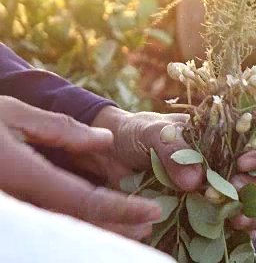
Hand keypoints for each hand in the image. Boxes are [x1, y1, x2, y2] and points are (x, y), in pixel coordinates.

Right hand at [0, 96, 161, 239]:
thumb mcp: (13, 114)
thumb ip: (61, 130)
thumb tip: (104, 141)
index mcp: (23, 176)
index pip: (84, 201)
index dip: (121, 210)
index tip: (151, 212)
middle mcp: (18, 202)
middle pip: (76, 225)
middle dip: (115, 229)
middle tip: (148, 227)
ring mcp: (13, 212)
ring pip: (60, 229)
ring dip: (97, 231)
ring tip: (131, 229)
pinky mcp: (10, 214)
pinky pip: (46, 222)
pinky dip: (74, 224)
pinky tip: (93, 220)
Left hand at [92, 109, 255, 233]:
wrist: (112, 160)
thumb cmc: (138, 136)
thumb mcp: (151, 132)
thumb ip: (173, 148)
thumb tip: (195, 181)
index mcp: (227, 134)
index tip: (244, 161)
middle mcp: (233, 162)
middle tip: (237, 190)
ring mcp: (225, 190)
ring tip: (237, 218)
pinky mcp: (213, 215)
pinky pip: (238, 225)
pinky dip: (241, 231)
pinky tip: (232, 231)